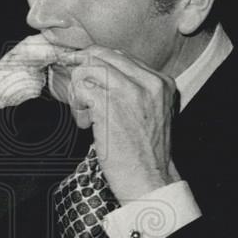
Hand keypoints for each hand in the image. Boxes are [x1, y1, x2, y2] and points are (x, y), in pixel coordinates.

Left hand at [64, 46, 180, 202]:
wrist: (150, 181)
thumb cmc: (145, 154)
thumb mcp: (151, 113)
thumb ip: (134, 90)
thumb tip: (100, 73)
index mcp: (161, 82)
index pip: (119, 55)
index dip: (95, 65)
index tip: (84, 79)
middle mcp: (149, 82)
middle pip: (101, 55)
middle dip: (83, 74)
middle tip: (79, 95)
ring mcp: (129, 92)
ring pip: (87, 68)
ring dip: (78, 91)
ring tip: (85, 114)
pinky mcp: (110, 106)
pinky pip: (80, 88)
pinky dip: (76, 105)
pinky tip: (85, 123)